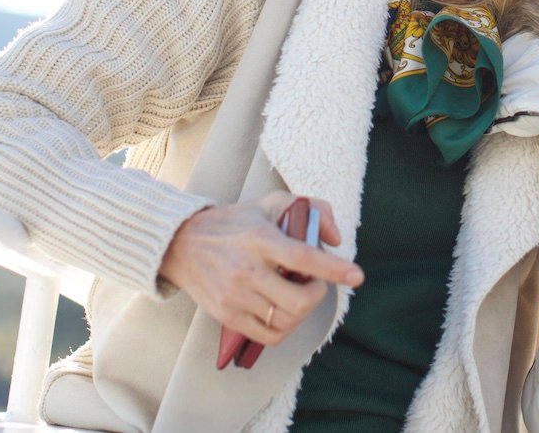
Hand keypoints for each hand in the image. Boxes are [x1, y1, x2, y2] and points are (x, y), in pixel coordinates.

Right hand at [160, 192, 363, 347]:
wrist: (181, 244)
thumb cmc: (234, 222)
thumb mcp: (270, 203)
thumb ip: (311, 210)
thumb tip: (335, 237)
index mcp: (259, 238)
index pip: (302, 257)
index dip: (332, 268)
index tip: (356, 275)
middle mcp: (246, 269)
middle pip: (298, 300)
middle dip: (317, 295)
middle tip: (315, 284)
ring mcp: (234, 295)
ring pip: (285, 320)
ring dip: (301, 312)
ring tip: (297, 296)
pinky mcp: (226, 315)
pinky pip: (267, 335)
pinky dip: (284, 327)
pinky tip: (282, 311)